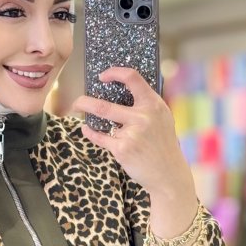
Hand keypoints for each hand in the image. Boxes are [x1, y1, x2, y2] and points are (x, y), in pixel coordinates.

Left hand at [71, 68, 192, 200]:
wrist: (168, 173)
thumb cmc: (162, 144)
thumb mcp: (162, 118)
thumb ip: (147, 104)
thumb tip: (121, 90)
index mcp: (154, 104)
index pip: (132, 78)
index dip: (115, 72)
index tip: (102, 76)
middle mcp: (143, 117)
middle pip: (105, 105)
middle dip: (84, 101)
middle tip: (77, 101)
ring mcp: (132, 133)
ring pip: (100, 117)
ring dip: (84, 110)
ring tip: (77, 108)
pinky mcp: (122, 149)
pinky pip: (100, 137)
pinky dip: (90, 132)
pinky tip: (86, 129)